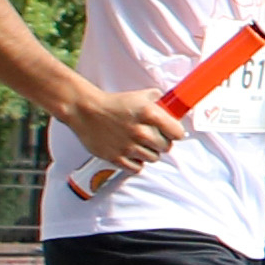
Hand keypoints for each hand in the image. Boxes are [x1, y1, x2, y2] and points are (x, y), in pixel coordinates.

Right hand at [59, 83, 187, 180]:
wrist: (85, 110)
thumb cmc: (115, 103)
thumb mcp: (142, 96)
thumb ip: (162, 103)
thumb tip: (177, 109)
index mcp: (150, 114)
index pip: (178, 133)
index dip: (175, 133)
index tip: (171, 132)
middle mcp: (141, 132)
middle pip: (166, 147)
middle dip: (162, 142)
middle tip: (153, 137)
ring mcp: (128, 147)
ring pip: (153, 158)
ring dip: (149, 152)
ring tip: (140, 144)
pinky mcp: (116, 158)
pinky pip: (137, 168)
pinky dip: (136, 163)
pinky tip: (132, 154)